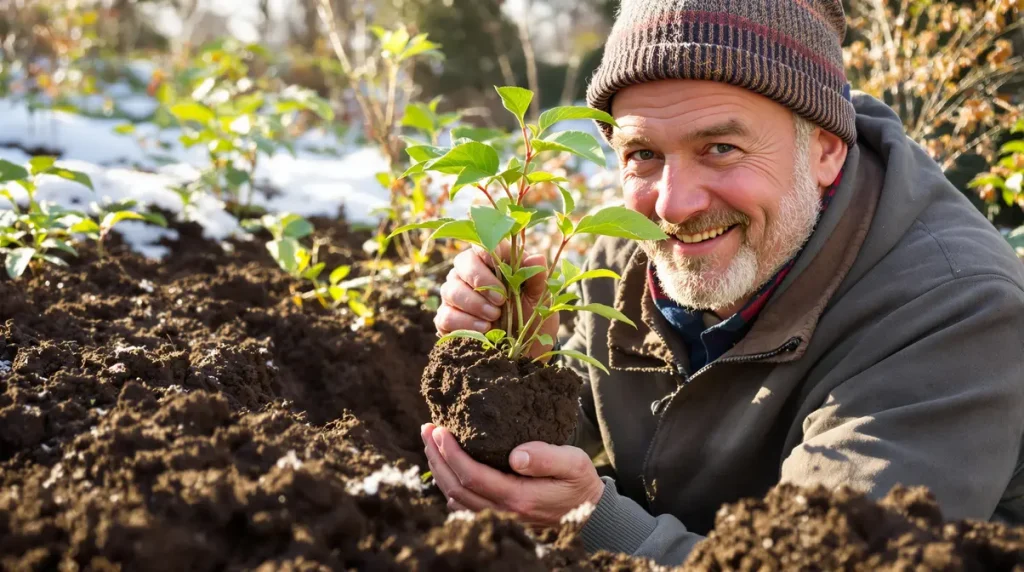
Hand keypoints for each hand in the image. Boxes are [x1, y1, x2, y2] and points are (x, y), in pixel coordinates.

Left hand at [421, 423, 604, 525]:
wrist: (590, 515)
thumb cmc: (580, 484)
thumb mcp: (574, 463)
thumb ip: (547, 457)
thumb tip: (515, 455)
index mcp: (519, 498)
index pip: (472, 476)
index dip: (451, 453)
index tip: (440, 430)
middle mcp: (503, 513)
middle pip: (455, 488)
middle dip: (436, 457)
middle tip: (427, 430)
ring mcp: (499, 519)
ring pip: (454, 499)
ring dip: (438, 470)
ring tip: (431, 443)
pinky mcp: (498, 518)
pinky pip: (463, 506)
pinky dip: (448, 484)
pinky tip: (446, 465)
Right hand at [434, 244, 558, 358]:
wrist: (524, 350)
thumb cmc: (532, 318)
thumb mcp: (540, 300)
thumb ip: (537, 279)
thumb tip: (538, 259)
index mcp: (494, 262)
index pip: (482, 243)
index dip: (488, 252)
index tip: (502, 270)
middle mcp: (469, 274)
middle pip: (462, 262)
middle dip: (481, 282)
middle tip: (501, 300)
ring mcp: (455, 296)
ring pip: (451, 289)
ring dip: (474, 304)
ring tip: (494, 317)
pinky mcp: (447, 319)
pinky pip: (445, 315)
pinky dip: (465, 323)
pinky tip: (484, 330)